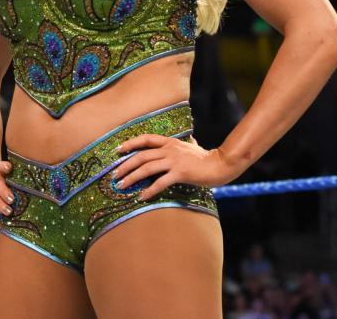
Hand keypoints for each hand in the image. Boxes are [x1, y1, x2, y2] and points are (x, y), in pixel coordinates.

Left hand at [113, 136, 237, 199]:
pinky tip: (142, 197)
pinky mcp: (180, 173)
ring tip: (123, 186)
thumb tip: (191, 138)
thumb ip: (189, 143)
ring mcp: (174, 160)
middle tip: (115, 175)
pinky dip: (149, 190)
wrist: (221, 164)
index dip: (130, 143)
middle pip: (141, 156)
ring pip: (147, 168)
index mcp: (170, 142)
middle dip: (125, 166)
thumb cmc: (207, 158)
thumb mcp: (194, 147)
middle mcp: (170, 149)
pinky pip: (161, 182)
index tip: (118, 150)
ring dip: (132, 178)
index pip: (146, 139)